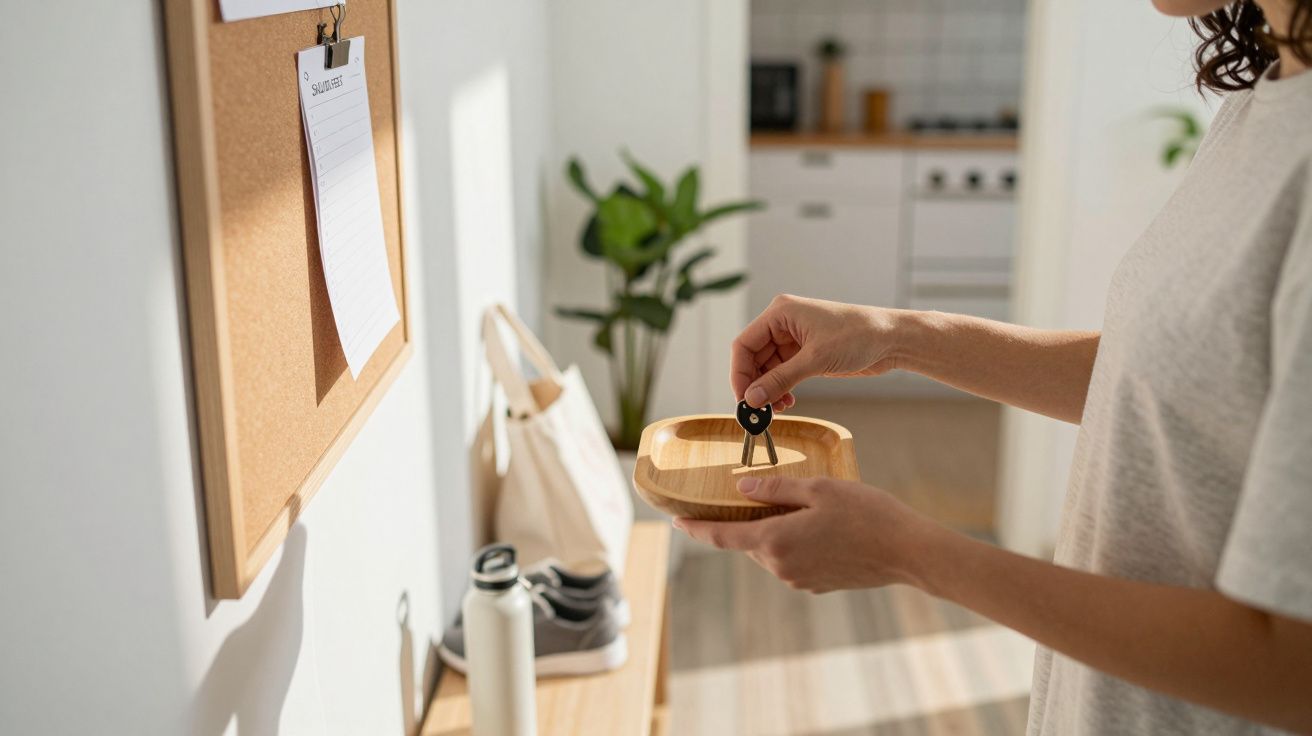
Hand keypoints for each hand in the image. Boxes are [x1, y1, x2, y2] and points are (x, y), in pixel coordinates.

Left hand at [673, 475, 945, 593]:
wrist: (907, 551)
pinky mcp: (818, 584)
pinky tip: (822, 527)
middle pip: (750, 542)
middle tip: (761, 494)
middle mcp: (781, 566)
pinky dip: (796, 543)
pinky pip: (794, 560)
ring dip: (777, 531)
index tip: (676, 522)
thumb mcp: (818, 488)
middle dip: (749, 521)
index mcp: (774, 541)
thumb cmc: (866, 514)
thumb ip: (776, 487)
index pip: (721, 537)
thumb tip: (742, 487)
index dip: (695, 529)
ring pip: (773, 550)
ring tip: (805, 507)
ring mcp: (799, 579)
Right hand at [732, 294, 903, 408]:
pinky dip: (781, 388)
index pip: (744, 344)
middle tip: (758, 411)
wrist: (891, 339)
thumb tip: (752, 399)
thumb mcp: (815, 359)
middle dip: (755, 385)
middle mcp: (783, 323)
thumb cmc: (858, 336)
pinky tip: (787, 402)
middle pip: (753, 358)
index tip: (742, 399)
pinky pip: (783, 373)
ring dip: (769, 390)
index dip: (739, 373)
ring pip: (767, 368)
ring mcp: (794, 339)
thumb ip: (780, 380)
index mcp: (780, 313)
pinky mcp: (806, 353)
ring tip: (776, 409)